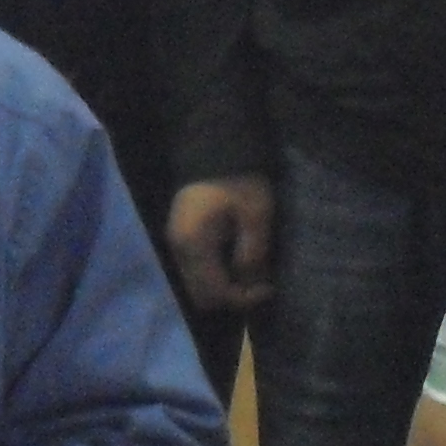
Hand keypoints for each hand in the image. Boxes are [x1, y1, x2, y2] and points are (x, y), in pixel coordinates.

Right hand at [166, 176, 275, 311]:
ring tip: (250, 273)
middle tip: (259, 283)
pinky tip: (235, 260)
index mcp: (194, 245)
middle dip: (231, 297)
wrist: (215, 147)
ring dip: (223, 287)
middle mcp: (178, 250)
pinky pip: (196, 270)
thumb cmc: (238, 180)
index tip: (269, 287)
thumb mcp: (255, 215)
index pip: (216, 293)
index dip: (244, 298)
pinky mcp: (181, 237)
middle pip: (201, 296)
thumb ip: (253, 252)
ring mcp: (176, 244)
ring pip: (196, 285)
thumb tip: (252, 284)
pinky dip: (216, 274)